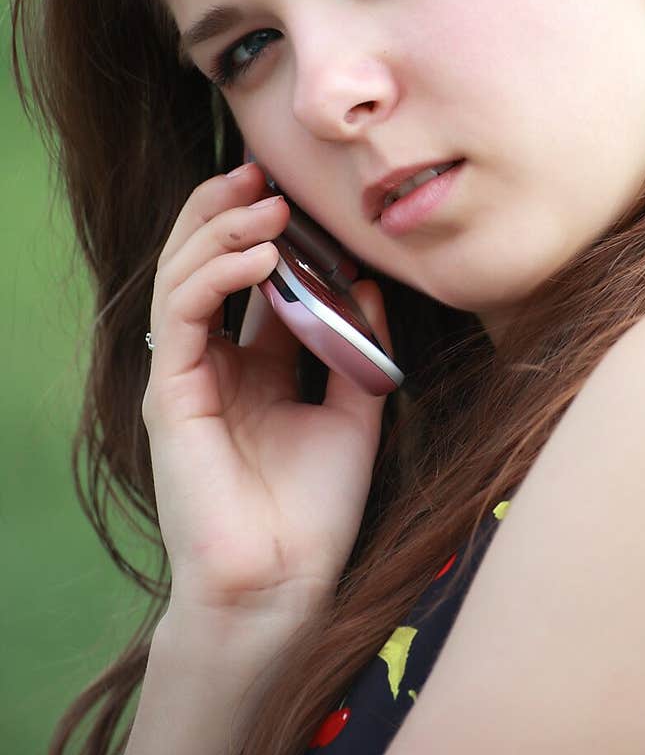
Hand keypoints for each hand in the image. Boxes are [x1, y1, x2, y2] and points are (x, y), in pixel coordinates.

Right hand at [142, 162, 392, 629]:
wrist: (284, 585)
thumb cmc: (316, 510)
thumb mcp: (356, 412)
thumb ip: (356, 347)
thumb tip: (365, 281)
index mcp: (252, 367)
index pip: (248, 278)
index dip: (270, 229)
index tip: (302, 189)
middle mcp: (213, 364)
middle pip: (204, 263)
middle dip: (229, 209)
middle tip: (264, 169)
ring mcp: (186, 376)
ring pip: (182, 275)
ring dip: (221, 230)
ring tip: (266, 201)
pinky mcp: (170, 394)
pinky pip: (180, 314)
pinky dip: (214, 274)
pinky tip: (258, 255)